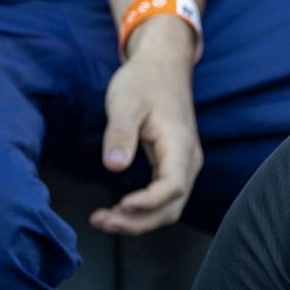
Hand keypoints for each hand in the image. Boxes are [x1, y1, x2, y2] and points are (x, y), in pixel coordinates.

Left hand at [93, 18, 202, 234]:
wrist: (163, 67)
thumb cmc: (144, 83)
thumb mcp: (125, 103)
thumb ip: (120, 134)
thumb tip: (113, 166)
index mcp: (180, 146)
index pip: (172, 187)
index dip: (148, 203)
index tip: (120, 205)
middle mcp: (188, 162)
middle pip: (171, 207)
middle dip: (138, 221)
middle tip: (101, 221)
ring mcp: (184, 166)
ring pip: (169, 208)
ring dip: (139, 220)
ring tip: (104, 220)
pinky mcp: (175, 167)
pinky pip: (165, 198)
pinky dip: (143, 210)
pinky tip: (119, 209)